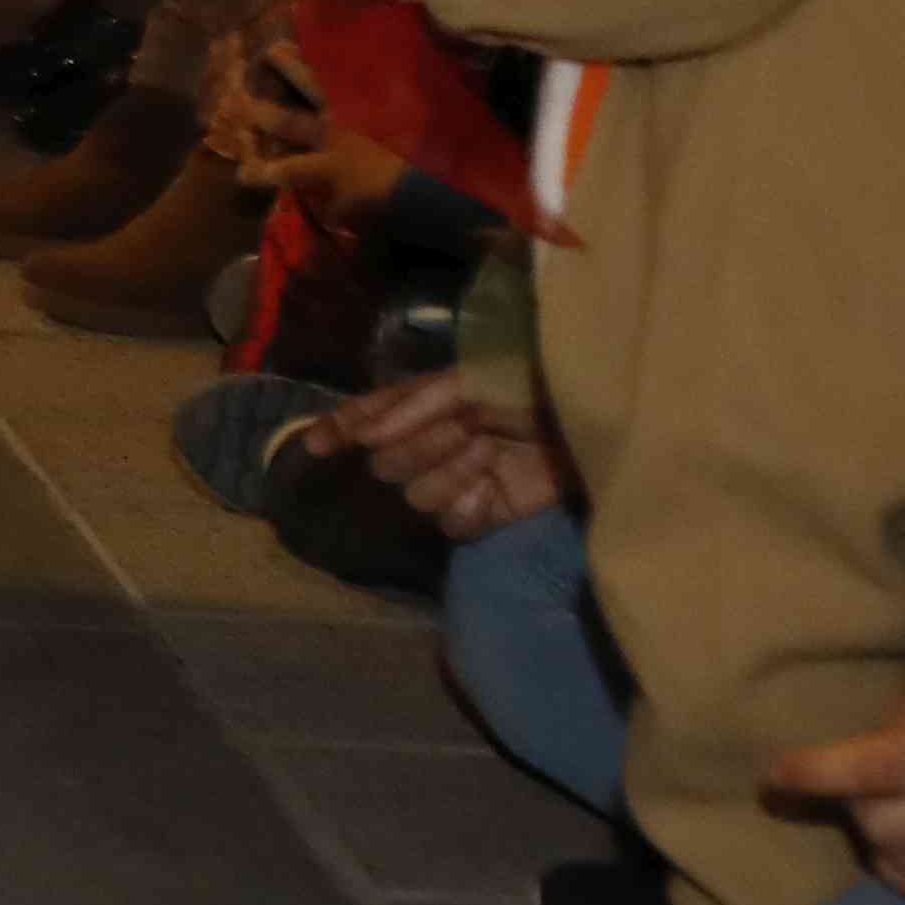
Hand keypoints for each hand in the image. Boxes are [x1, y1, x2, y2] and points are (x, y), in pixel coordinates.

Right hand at [299, 370, 566, 537]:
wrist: (590, 421)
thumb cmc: (531, 385)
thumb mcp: (470, 380)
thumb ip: (414, 406)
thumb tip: (365, 437)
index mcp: (424, 404)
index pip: (367, 417)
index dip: (337, 430)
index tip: (313, 446)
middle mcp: (433, 441)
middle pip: (387, 465)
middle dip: (421, 447)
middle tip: (464, 428)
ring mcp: (458, 478)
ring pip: (417, 497)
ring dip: (449, 474)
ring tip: (487, 454)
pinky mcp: (487, 511)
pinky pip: (453, 524)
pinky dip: (470, 508)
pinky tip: (492, 492)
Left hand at [762, 662, 904, 904]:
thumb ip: (901, 721)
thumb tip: (842, 765)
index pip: (879, 770)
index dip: (818, 772)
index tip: (775, 775)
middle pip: (881, 825)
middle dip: (853, 804)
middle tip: (857, 785)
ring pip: (901, 865)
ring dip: (879, 839)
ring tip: (892, 811)